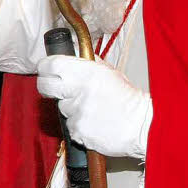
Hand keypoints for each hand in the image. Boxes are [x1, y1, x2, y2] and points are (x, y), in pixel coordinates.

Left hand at [36, 55, 152, 158]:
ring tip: (91, 109)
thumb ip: (88, 64)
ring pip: (62, 107)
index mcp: (86, 72)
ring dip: (71, 107)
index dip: (45, 66)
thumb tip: (70, 55)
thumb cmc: (128, 98)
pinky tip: (93, 122)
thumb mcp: (109, 72)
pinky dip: (78, 124)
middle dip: (46, 85)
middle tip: (52, 86)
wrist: (141, 125)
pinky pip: (70, 125)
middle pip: (45, 86)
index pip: (52, 65)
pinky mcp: (77, 132)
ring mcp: (76, 113)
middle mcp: (78, 91)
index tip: (45, 68)